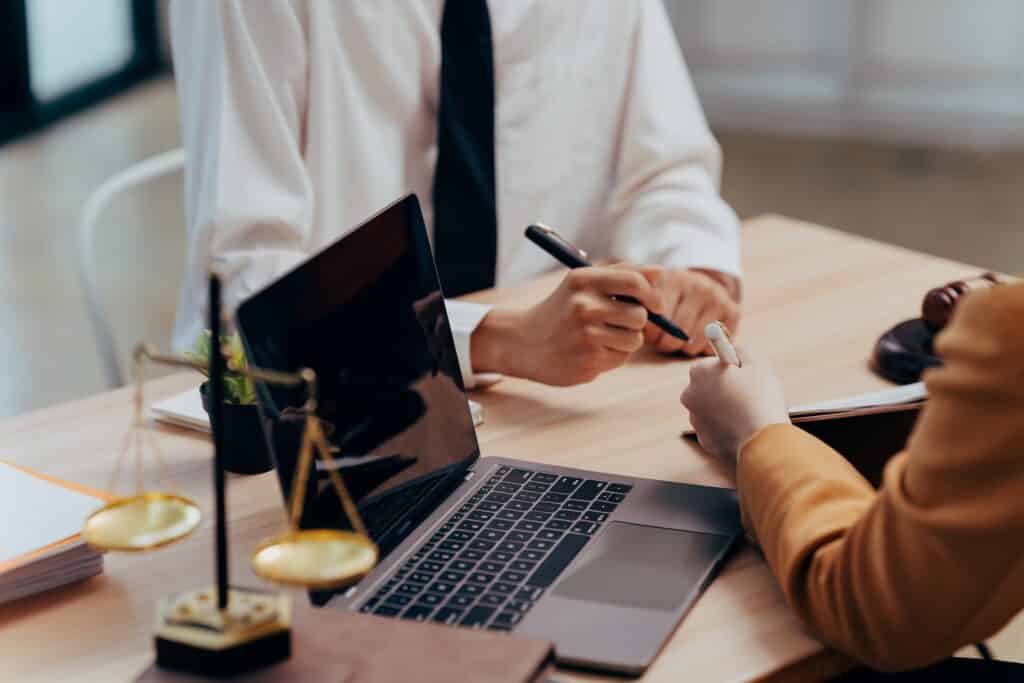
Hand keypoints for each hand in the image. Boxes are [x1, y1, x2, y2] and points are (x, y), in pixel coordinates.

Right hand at [472, 265, 663, 385]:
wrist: (523, 343)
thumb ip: (620, 274)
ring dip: (627, 340)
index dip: (653, 294)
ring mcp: (585, 336)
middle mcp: (583, 306)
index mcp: (583, 280)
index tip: (656, 304)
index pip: (635, 282)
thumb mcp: (582, 284)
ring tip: (603, 337)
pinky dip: (613, 356)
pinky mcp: (588, 362)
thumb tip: (660, 272)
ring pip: (635, 339)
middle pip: (640, 315)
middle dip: (637, 321)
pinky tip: (592, 351)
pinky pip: (622, 358)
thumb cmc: (561, 310)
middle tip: (619, 322)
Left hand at [644, 268, 739, 355]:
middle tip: (663, 341)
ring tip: (679, 339)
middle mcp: (699, 285)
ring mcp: (718, 298)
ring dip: (683, 347)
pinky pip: (712, 346)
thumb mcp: (653, 297)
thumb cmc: (669, 298)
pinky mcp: (734, 312)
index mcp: (674, 278)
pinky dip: (702, 349)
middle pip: (677, 331)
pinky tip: (697, 338)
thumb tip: (641, 331)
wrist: (702, 287)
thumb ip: (644, 312)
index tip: (650, 335)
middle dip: (666, 343)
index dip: (651, 333)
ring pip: (694, 342)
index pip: (659, 316)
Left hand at [679, 347, 788, 464]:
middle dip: (726, 387)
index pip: (712, 363)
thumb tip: (734, 350)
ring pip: (713, 407)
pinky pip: (718, 428)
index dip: (731, 367)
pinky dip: (729, 427)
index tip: (744, 372)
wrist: (763, 443)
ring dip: (728, 407)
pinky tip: (746, 429)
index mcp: (699, 372)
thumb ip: (742, 350)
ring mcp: (695, 420)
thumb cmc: (761, 399)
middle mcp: (689, 395)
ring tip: (750, 412)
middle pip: (709, 385)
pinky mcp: (704, 440)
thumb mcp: (758, 363)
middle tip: (750, 392)